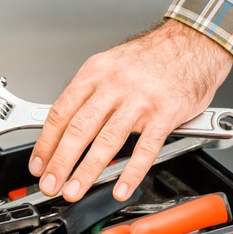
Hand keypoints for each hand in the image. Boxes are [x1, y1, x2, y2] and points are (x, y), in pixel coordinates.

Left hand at [28, 19, 232, 201]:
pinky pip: (145, 148)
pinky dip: (131, 172)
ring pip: (107, 140)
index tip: (38, 164)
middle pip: (79, 128)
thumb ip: (89, 94)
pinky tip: (120, 188)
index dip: (46, 143)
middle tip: (50, 184)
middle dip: (60, 162)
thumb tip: (66, 126)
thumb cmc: (152, 58)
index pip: (61, 112)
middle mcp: (115, 85)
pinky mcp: (165, 114)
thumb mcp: (111, 65)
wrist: (193, 43)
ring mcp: (140, 100)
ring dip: (87, 170)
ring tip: (74, 190)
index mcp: (95, 72)